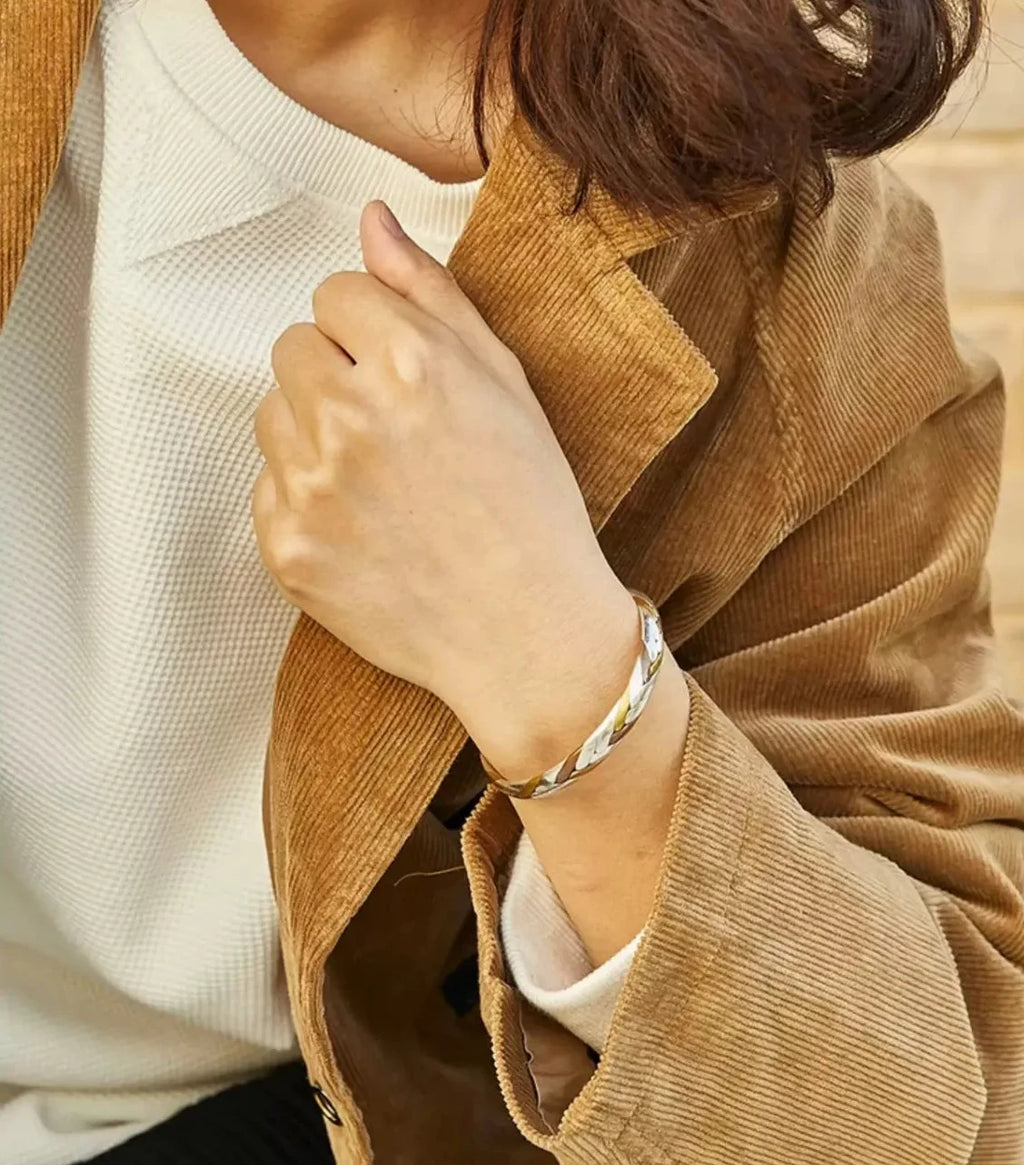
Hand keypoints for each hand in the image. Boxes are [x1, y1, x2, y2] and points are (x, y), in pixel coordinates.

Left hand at [253, 201, 638, 776]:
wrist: (526, 630)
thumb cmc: (532, 504)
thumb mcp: (506, 383)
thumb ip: (431, 294)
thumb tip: (370, 218)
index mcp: (413, 365)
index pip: (337, 291)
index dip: (373, 329)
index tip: (405, 373)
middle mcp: (350, 419)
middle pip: (293, 345)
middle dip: (336, 372)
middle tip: (393, 429)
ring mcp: (310, 489)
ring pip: (273, 414)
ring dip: (313, 431)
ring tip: (378, 478)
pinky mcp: (286, 548)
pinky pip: (268, 486)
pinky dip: (304, 497)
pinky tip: (362, 523)